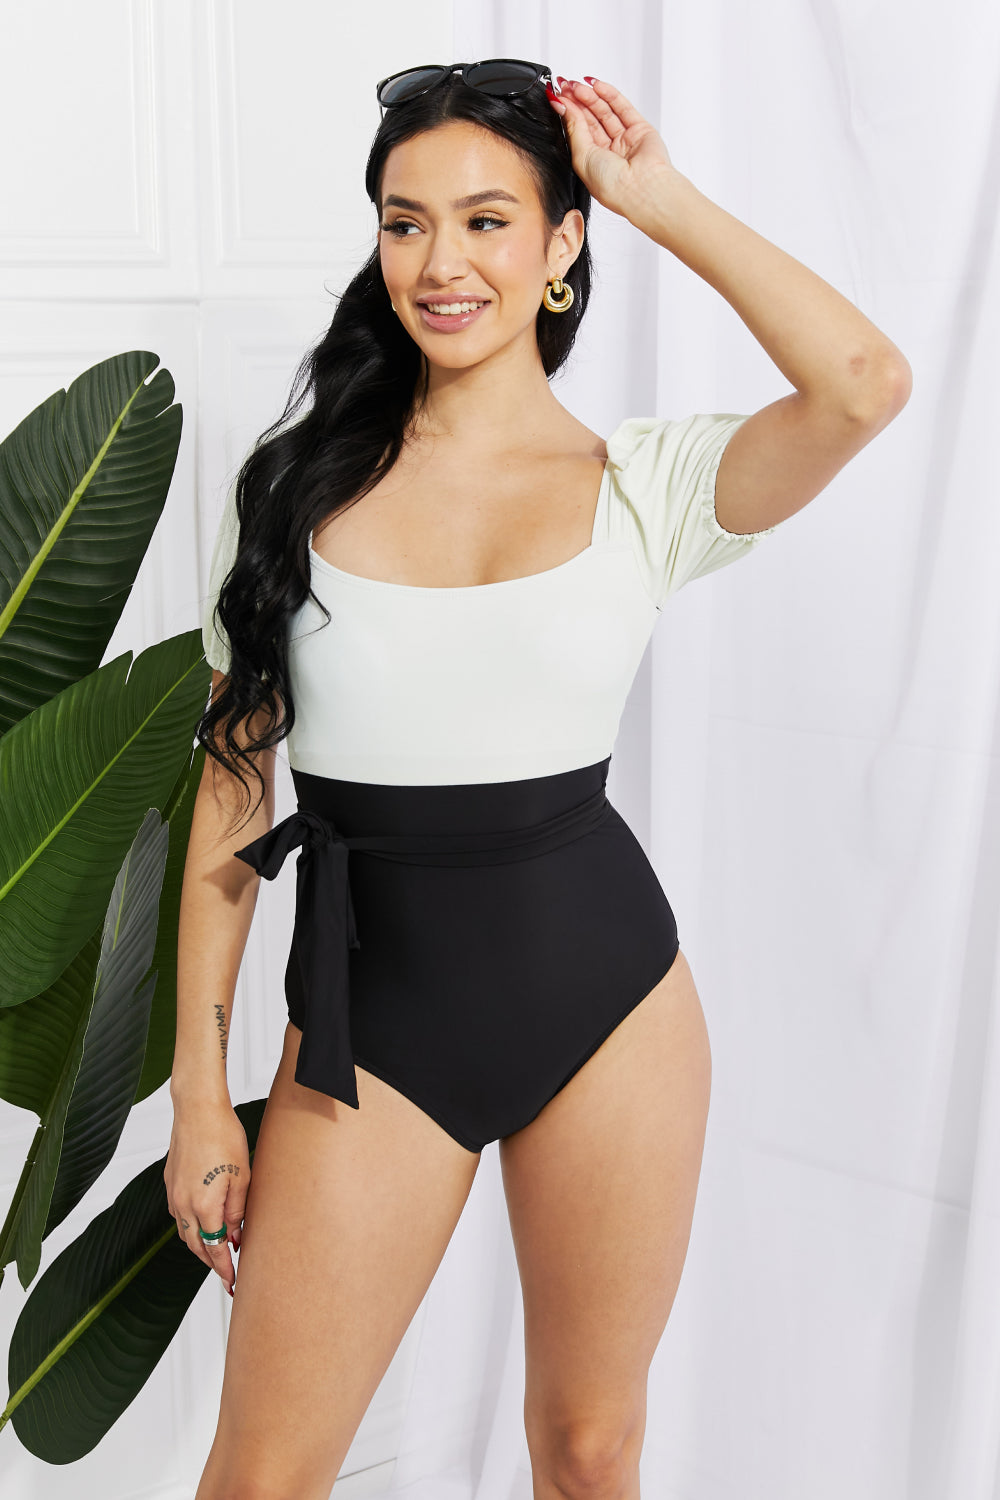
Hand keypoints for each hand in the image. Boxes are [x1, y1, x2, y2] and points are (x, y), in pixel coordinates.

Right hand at [164, 1102, 249, 1296]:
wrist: (197, 1110)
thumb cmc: (224, 1137)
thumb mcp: (242, 1177)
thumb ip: (237, 1212)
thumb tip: (233, 1239)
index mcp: (203, 1207)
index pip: (213, 1250)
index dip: (223, 1270)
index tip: (232, 1284)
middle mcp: (182, 1205)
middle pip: (196, 1246)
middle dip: (211, 1262)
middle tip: (227, 1273)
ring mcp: (173, 1194)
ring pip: (185, 1231)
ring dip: (200, 1244)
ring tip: (218, 1249)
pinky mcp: (169, 1182)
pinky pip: (178, 1214)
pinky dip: (191, 1225)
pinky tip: (203, 1221)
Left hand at [548, 76, 676, 217]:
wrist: (640, 188)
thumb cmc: (612, 186)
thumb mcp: (581, 157)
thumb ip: (573, 129)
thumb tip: (563, 107)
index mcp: (592, 162)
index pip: (578, 131)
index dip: (568, 112)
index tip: (557, 96)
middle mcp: (608, 151)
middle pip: (591, 119)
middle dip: (577, 101)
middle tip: (565, 86)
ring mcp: (625, 140)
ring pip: (605, 111)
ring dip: (590, 97)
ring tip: (576, 85)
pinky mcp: (640, 129)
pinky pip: (623, 108)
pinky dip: (610, 95)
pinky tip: (596, 85)